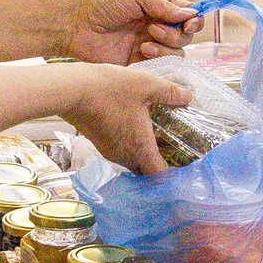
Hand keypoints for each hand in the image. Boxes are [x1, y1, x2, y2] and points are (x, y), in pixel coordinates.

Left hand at [59, 0, 198, 65]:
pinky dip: (157, 61)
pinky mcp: (138, 63)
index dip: (193, 20)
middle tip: (153, 30)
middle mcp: (156, 26)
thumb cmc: (102, 2)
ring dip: (166, 49)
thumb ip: (164, 5)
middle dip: (175, 35)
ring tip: (144, 44)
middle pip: (185, 37)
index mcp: (157, 6)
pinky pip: (160, 67)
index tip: (188, 24)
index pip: (187, 14)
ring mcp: (148, 45)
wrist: (75, 24)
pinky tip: (141, 53)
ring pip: (176, 54)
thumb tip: (190, 15)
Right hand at [62, 62, 193, 174]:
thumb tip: (188, 96)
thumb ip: (170, 93)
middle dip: (159, 163)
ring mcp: (109, 151)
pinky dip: (130, 145)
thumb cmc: (111, 89)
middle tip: (173, 147)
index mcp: (140, 148)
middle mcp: (125, 156)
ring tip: (156, 135)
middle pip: (146, 171)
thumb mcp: (147, 85)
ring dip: (143, 153)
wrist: (73, 90)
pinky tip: (135, 126)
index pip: (160, 176)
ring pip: (132, 161)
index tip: (183, 164)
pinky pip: (120, 151)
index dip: (173, 175)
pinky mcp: (99, 143)